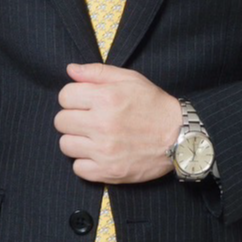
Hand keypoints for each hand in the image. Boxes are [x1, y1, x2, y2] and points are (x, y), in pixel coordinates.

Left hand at [55, 63, 182, 183]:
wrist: (180, 137)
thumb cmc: (154, 105)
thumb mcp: (129, 79)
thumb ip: (97, 72)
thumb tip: (70, 70)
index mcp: (106, 98)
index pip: (64, 96)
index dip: (73, 97)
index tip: (84, 102)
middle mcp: (102, 124)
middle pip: (60, 121)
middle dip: (72, 118)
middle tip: (88, 120)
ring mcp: (104, 150)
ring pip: (65, 145)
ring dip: (76, 140)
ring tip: (92, 137)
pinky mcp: (109, 172)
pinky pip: (78, 168)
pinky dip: (85, 162)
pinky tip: (98, 154)